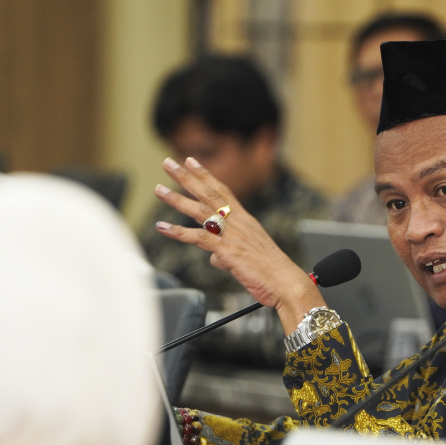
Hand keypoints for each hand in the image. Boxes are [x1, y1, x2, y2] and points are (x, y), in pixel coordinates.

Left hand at [154, 157, 323, 331]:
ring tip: (159, 189)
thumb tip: (214, 258)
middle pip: (208, 193)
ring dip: (177, 198)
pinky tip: (162, 227)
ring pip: (200, 210)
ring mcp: (232, 234)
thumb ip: (227, 254)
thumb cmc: (271, 273)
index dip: (205, 175)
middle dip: (186, 176)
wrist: (287, 283)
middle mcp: (238, 222)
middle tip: (169, 162)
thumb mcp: (248, 258)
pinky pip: (198, 237)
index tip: (191, 161)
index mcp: (246, 221)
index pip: (223, 191)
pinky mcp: (227, 249)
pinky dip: (178, 232)